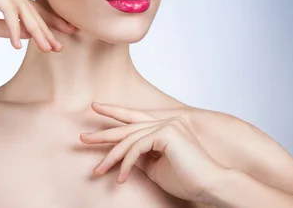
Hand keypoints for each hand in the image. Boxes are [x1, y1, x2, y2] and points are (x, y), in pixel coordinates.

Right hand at [0, 0, 77, 51]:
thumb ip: (5, 30)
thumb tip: (27, 37)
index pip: (31, 11)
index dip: (47, 26)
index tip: (60, 42)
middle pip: (32, 10)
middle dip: (47, 30)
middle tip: (59, 47)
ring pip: (24, 9)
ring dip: (36, 30)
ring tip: (45, 48)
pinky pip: (7, 8)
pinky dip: (14, 27)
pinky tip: (16, 45)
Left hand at [79, 103, 224, 203]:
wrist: (209, 186)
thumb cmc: (187, 179)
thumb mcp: (156, 167)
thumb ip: (141, 157)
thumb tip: (124, 154)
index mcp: (166, 127)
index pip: (135, 117)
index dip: (114, 112)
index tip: (96, 107)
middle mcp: (167, 121)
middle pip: (128, 126)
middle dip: (103, 133)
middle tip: (83, 138)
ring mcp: (168, 124)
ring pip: (129, 140)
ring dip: (111, 158)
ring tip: (97, 171)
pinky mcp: (167, 133)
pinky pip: (137, 148)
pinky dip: (127, 164)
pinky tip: (120, 178)